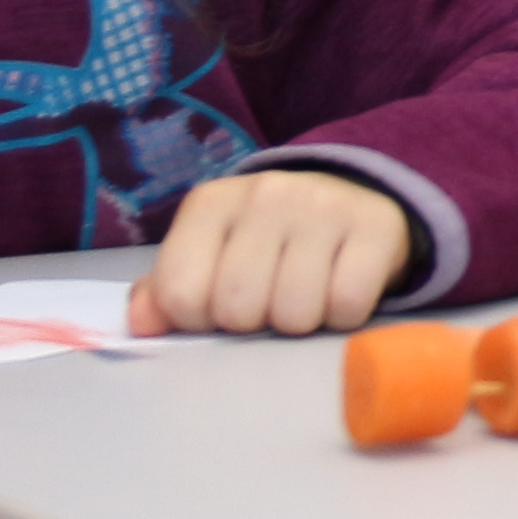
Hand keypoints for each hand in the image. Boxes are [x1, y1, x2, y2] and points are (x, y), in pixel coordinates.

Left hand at [130, 167, 413, 336]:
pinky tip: (338, 292)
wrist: (349, 199)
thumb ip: (168, 290)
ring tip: (305, 298)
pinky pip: (347, 306)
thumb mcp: (210, 255)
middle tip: (268, 304)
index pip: (180, 293)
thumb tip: (143, 324)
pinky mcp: (374, 226)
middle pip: (237, 308)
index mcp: (211, 204)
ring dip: (300, 324)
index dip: (198, 320)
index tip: (218, 309)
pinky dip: (344, 318)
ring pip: (294, 314)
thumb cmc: (265, 242)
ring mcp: (322, 207)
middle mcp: (265, 194)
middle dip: (252, 324)